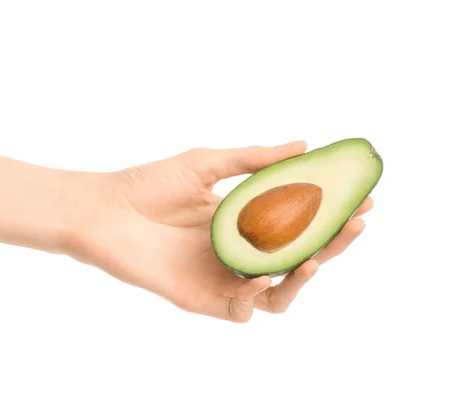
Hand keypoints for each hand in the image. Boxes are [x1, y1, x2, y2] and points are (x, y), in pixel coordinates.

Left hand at [65, 141, 372, 322]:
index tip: (360, 197)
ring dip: (303, 277)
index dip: (329, 214)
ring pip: (278, 292)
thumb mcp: (207, 164)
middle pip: (296, 258)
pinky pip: (242, 309)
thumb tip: (303, 143)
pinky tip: (263, 274)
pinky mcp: (200, 299)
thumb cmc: (147, 185)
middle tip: (353, 222)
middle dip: (330, 244)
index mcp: (242, 221)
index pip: (297, 223)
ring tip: (315, 255)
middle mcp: (237, 251)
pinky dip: (258, 295)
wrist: (101, 211)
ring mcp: (220, 276)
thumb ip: (255, 159)